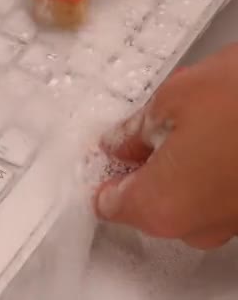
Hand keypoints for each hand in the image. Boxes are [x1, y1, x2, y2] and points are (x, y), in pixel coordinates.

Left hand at [93, 44, 237, 249]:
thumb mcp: (173, 100)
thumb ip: (134, 130)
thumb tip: (118, 143)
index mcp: (159, 206)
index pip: (109, 203)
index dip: (103, 173)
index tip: (104, 153)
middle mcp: (194, 228)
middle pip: (145, 204)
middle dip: (140, 169)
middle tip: (144, 131)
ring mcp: (230, 226)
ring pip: (182, 201)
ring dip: (175, 170)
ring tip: (189, 127)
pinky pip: (214, 198)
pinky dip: (207, 174)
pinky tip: (219, 139)